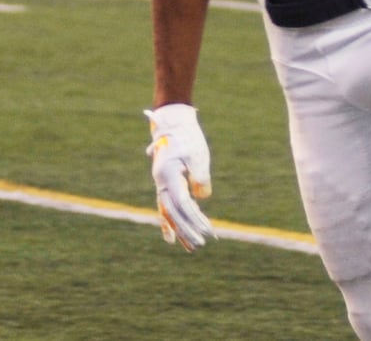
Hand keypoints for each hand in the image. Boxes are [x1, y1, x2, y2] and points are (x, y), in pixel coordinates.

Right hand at [144, 104, 214, 251]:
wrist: (173, 122)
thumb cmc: (188, 137)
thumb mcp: (198, 155)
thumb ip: (200, 177)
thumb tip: (202, 199)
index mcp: (169, 175)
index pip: (183, 203)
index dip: (196, 219)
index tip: (209, 231)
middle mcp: (161, 182)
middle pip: (173, 212)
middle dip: (187, 230)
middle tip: (201, 245)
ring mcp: (161, 184)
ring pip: (168, 212)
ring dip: (180, 230)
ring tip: (191, 247)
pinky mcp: (165, 184)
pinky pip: (164, 207)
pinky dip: (168, 222)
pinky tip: (171, 238)